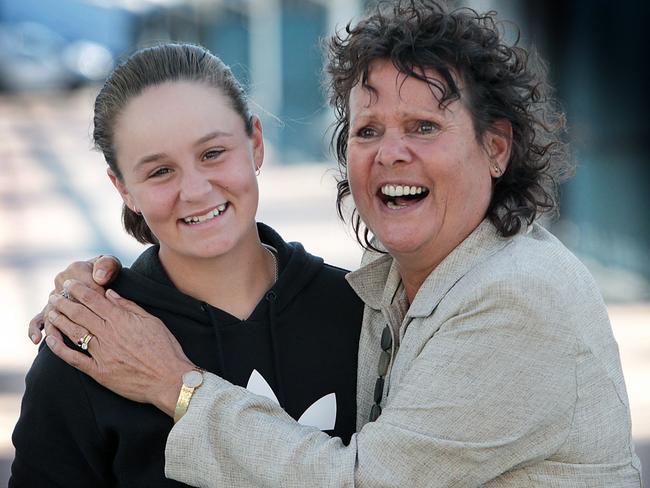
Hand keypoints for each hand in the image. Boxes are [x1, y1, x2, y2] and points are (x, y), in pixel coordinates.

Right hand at [28, 255, 121, 344]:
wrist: (100, 278)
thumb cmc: (107, 272)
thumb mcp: (111, 265)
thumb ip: (107, 266)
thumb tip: (100, 277)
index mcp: (77, 269)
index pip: (87, 288)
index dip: (98, 301)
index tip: (108, 311)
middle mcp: (61, 281)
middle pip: (68, 303)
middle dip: (79, 318)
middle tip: (90, 331)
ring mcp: (54, 296)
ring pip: (52, 313)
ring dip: (53, 327)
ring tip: (56, 340)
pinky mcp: (49, 309)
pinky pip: (38, 319)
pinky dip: (35, 329)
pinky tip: (37, 340)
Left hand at [44, 279, 193, 416]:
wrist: (169, 379)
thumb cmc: (165, 349)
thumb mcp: (152, 321)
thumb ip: (129, 306)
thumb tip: (110, 293)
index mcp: (122, 320)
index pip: (94, 300)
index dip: (79, 291)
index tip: (70, 284)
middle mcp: (109, 334)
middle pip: (80, 314)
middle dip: (64, 303)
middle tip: (54, 296)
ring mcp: (102, 354)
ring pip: (75, 333)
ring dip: (60, 321)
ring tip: (51, 312)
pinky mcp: (99, 372)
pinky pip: (74, 359)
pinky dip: (60, 349)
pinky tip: (51, 340)